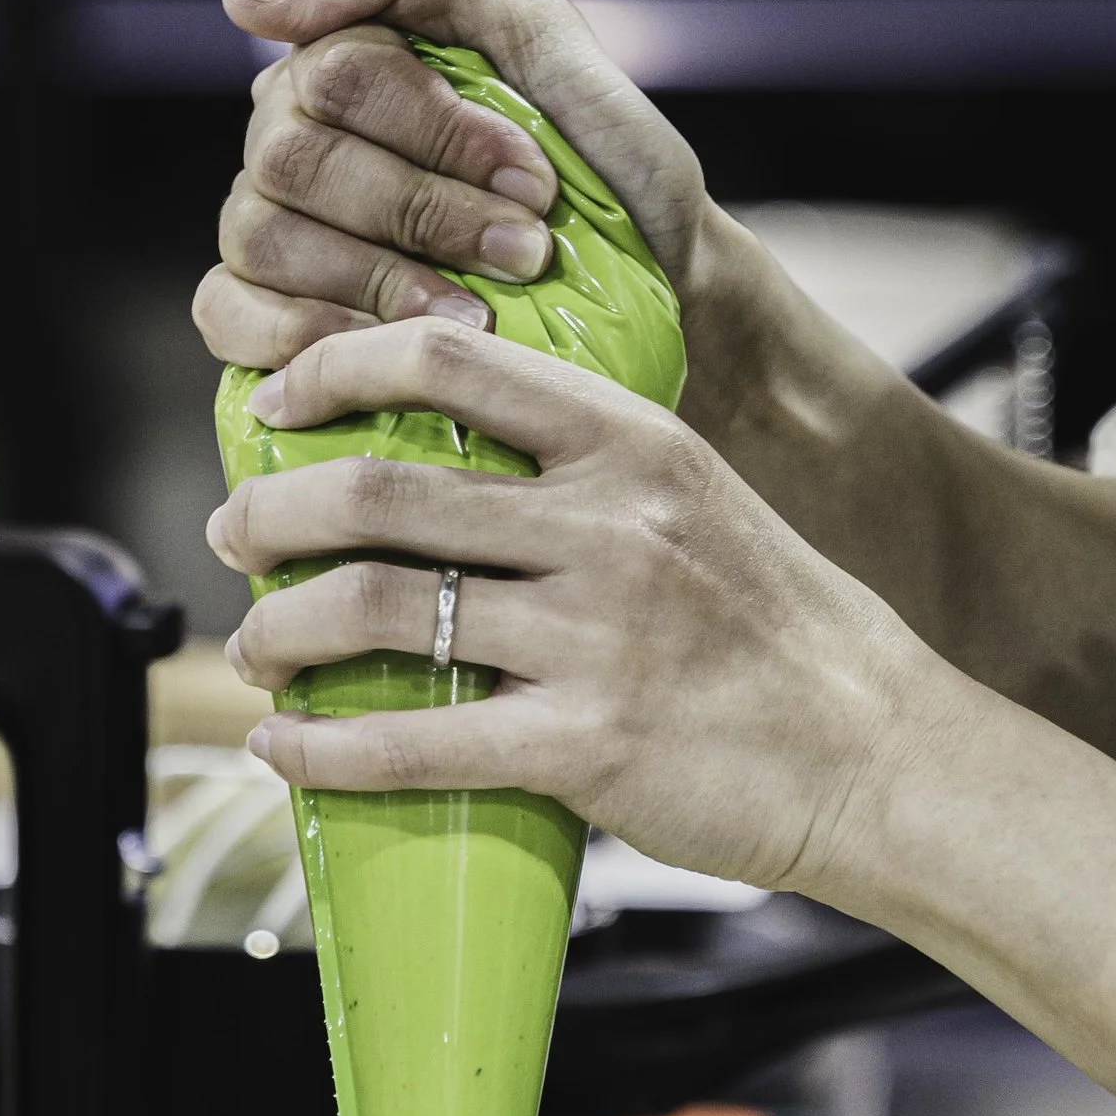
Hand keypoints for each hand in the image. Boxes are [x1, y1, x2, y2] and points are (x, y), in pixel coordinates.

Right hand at [193, 0, 711, 373]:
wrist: (657, 276)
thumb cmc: (602, 155)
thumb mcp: (538, 36)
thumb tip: (244, 0)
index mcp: (348, 53)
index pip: (337, 72)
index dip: (439, 132)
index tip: (535, 180)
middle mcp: (290, 131)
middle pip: (295, 158)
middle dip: (423, 212)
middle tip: (523, 252)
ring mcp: (268, 220)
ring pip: (265, 235)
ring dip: (380, 279)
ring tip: (478, 315)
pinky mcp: (263, 312)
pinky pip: (224, 312)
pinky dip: (297, 333)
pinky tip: (382, 347)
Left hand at [206, 316, 943, 897]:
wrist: (879, 752)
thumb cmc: (784, 631)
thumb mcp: (699, 502)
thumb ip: (589, 474)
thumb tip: (449, 466)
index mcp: (632, 445)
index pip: (449, 364)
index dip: (336, 368)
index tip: (279, 401)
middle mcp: (607, 526)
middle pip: (382, 491)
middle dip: (274, 513)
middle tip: (236, 534)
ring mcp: (593, 636)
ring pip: (376, 610)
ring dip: (279, 631)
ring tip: (252, 647)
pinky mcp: (583, 746)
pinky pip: (413, 741)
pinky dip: (322, 748)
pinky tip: (283, 747)